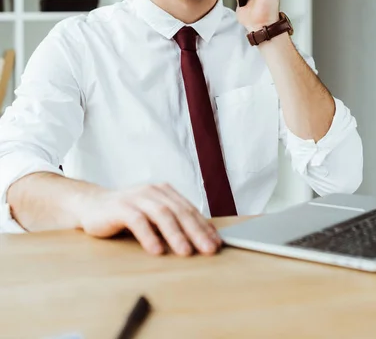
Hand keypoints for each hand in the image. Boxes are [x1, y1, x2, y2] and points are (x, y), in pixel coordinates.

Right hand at [78, 183, 220, 255]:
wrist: (91, 205)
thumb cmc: (126, 213)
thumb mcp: (152, 215)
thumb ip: (172, 222)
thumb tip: (201, 239)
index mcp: (164, 191)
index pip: (189, 209)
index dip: (204, 226)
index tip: (217, 243)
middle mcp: (153, 191)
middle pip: (179, 211)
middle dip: (196, 231)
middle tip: (208, 249)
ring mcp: (136, 197)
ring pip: (161, 214)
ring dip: (175, 234)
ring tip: (186, 252)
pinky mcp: (119, 207)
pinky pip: (137, 221)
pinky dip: (149, 236)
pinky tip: (156, 250)